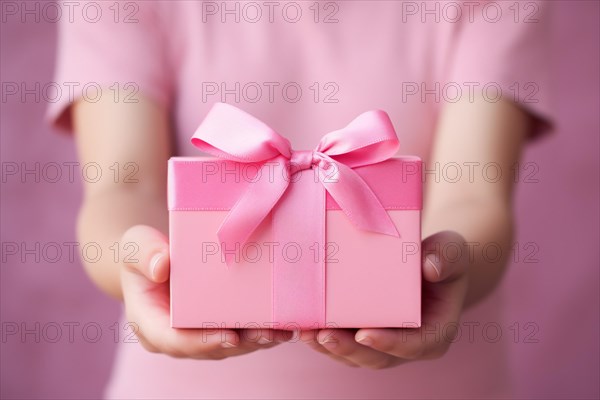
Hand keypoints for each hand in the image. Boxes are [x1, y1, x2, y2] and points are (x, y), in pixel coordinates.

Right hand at [120, 225, 292, 358]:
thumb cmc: (143, 252)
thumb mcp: (135, 246)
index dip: (203, 342)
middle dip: (242, 343)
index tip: (229, 337)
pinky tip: (285, 322)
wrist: (155, 258)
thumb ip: (144, 254)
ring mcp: (199, 334)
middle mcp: (177, 337)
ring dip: (258, 340)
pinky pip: (241, 333)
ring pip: (231, 345)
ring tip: (283, 330)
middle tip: (268, 334)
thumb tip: (162, 266)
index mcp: (151, 324)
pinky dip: (263, 330)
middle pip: (211, 348)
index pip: (175, 341)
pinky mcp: (217, 326)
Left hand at [300, 231, 468, 368]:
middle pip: (376, 358)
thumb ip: (447, 256)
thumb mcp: (452, 250)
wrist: (425, 261)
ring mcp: (383, 343)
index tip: (365, 333)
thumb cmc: (440, 256)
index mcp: (435, 331)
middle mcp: (407, 345)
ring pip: (354, 355)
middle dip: (348, 348)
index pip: (414, 345)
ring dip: (328, 347)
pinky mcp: (362, 335)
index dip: (389, 344)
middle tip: (323, 334)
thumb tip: (430, 268)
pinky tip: (301, 325)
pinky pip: (341, 344)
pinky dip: (321, 338)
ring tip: (305, 331)